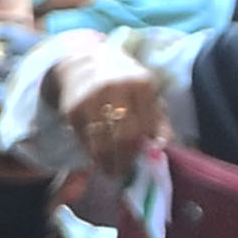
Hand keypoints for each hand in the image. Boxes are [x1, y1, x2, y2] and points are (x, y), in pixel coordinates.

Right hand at [44, 44, 166, 176]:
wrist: (82, 64)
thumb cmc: (122, 83)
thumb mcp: (146, 93)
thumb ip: (158, 119)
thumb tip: (164, 146)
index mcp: (141, 84)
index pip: (145, 127)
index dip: (143, 150)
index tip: (141, 165)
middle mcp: (116, 89)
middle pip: (123, 137)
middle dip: (124, 161)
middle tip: (123, 173)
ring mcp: (91, 99)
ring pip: (101, 143)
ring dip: (106, 162)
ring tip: (109, 170)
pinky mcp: (72, 110)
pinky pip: (85, 140)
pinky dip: (91, 152)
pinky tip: (96, 156)